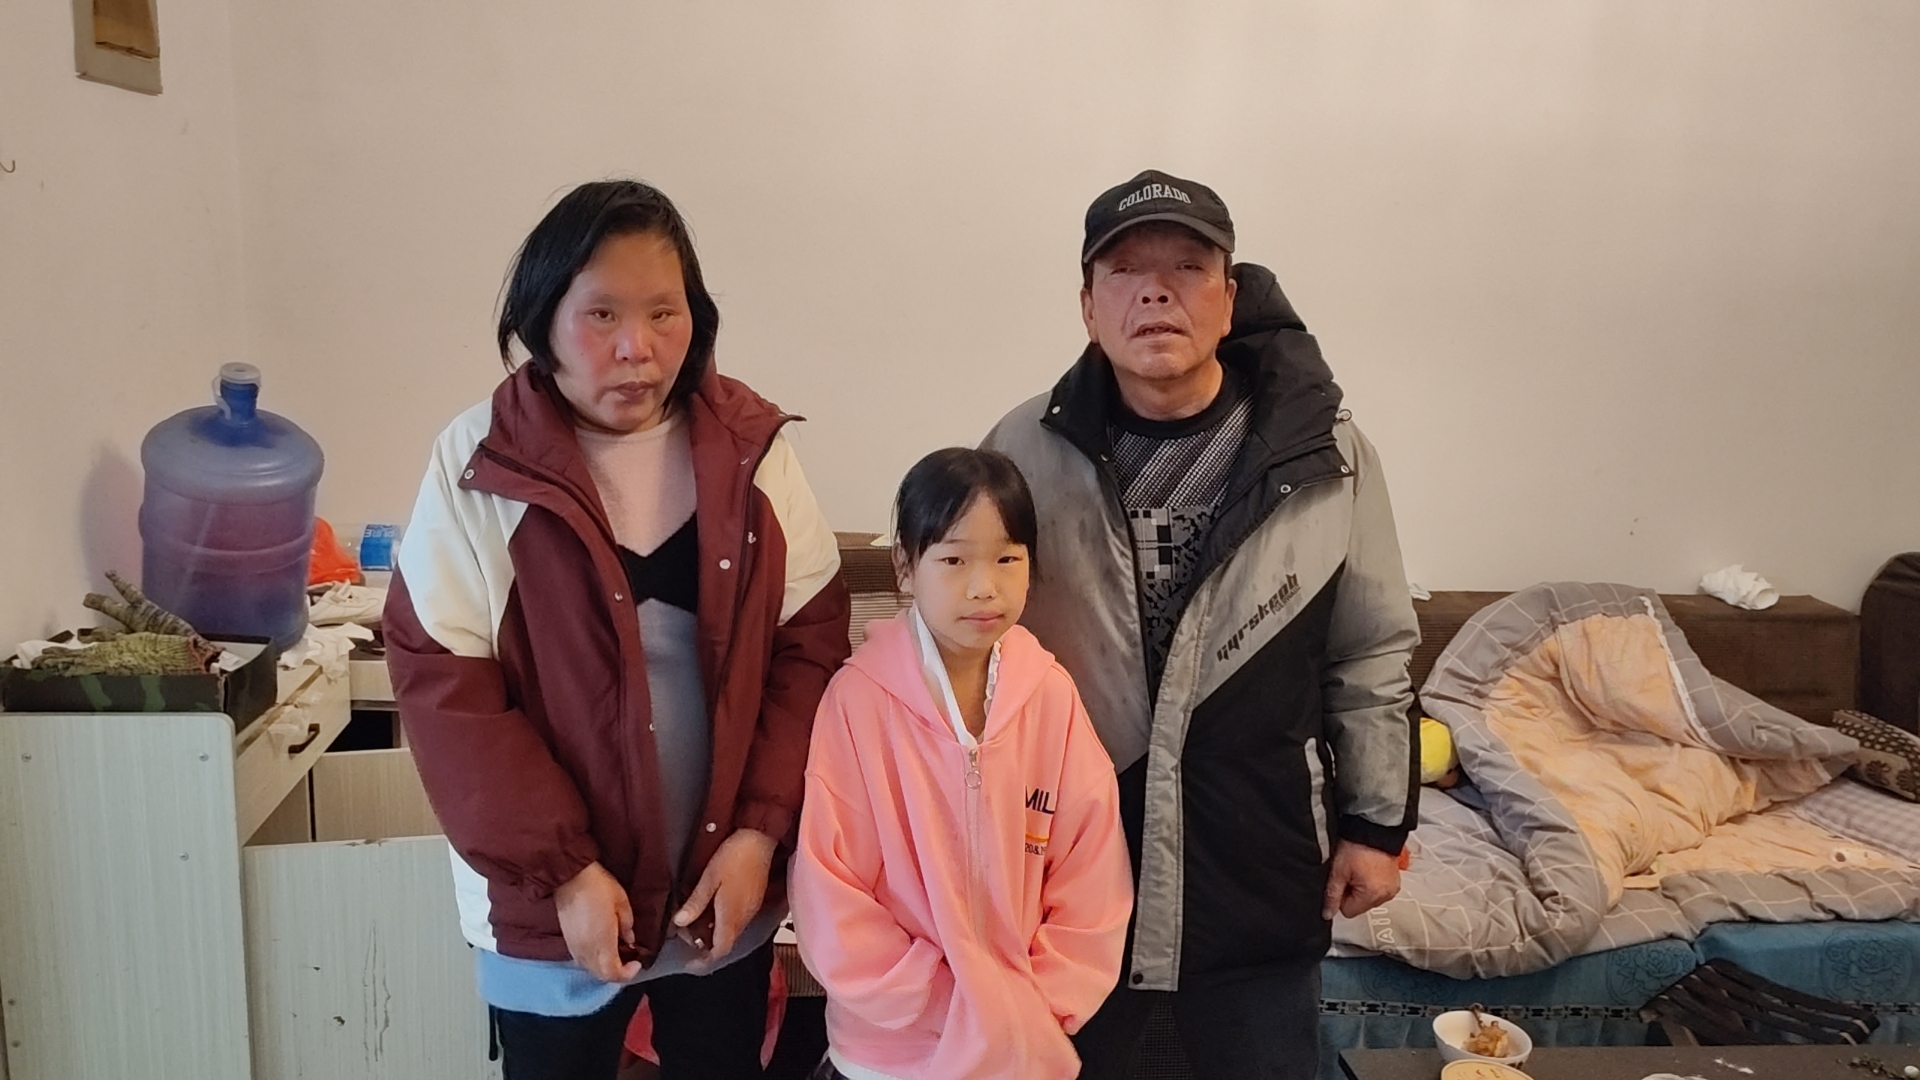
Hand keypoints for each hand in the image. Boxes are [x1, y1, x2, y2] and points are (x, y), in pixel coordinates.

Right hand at [555, 861, 641, 982]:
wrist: (570, 876)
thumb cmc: (599, 886)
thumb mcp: (622, 903)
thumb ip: (628, 926)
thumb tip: (630, 940)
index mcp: (601, 942)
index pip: (612, 973)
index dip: (627, 974)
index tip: (637, 963)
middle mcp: (586, 949)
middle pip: (601, 975)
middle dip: (617, 973)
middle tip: (629, 961)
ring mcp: (574, 946)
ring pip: (590, 969)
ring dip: (604, 968)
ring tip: (616, 955)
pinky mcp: (567, 940)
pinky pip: (581, 960)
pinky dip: (593, 961)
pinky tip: (601, 949)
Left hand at [673, 827, 776, 967]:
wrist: (760, 839)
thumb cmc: (734, 856)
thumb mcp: (709, 878)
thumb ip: (696, 903)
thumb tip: (680, 923)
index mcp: (731, 915)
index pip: (720, 949)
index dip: (705, 960)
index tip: (690, 962)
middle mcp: (744, 917)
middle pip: (725, 943)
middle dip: (705, 945)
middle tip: (686, 933)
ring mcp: (752, 909)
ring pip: (732, 931)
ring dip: (714, 933)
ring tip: (695, 921)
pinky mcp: (755, 900)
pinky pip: (738, 920)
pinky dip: (723, 922)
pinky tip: (712, 909)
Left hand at [1322, 839, 1401, 919]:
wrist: (1374, 828)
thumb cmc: (1357, 846)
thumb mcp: (1338, 871)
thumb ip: (1332, 895)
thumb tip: (1327, 914)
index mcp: (1373, 894)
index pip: (1348, 911)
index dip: (1341, 897)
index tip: (1342, 881)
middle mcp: (1386, 895)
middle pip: (1360, 906)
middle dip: (1352, 892)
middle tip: (1350, 872)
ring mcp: (1393, 888)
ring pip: (1369, 899)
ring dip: (1362, 888)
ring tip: (1360, 868)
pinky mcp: (1395, 881)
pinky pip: (1378, 890)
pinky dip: (1372, 883)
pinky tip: (1368, 868)